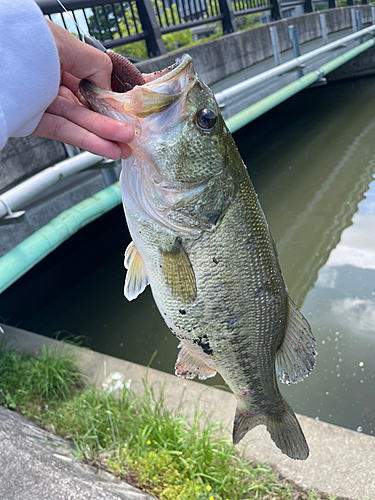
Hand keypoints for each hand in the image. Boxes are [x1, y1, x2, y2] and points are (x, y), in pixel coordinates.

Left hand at [32, 21, 133, 159]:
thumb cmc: (25, 42)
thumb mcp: (68, 45)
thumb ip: (95, 65)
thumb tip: (108, 86)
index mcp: (57, 58)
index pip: (90, 83)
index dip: (110, 99)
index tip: (127, 111)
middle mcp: (49, 80)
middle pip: (87, 107)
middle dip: (112, 124)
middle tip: (131, 135)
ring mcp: (42, 103)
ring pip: (79, 122)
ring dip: (104, 137)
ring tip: (124, 147)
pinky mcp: (34, 123)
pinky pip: (65, 132)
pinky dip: (88, 142)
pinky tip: (107, 148)